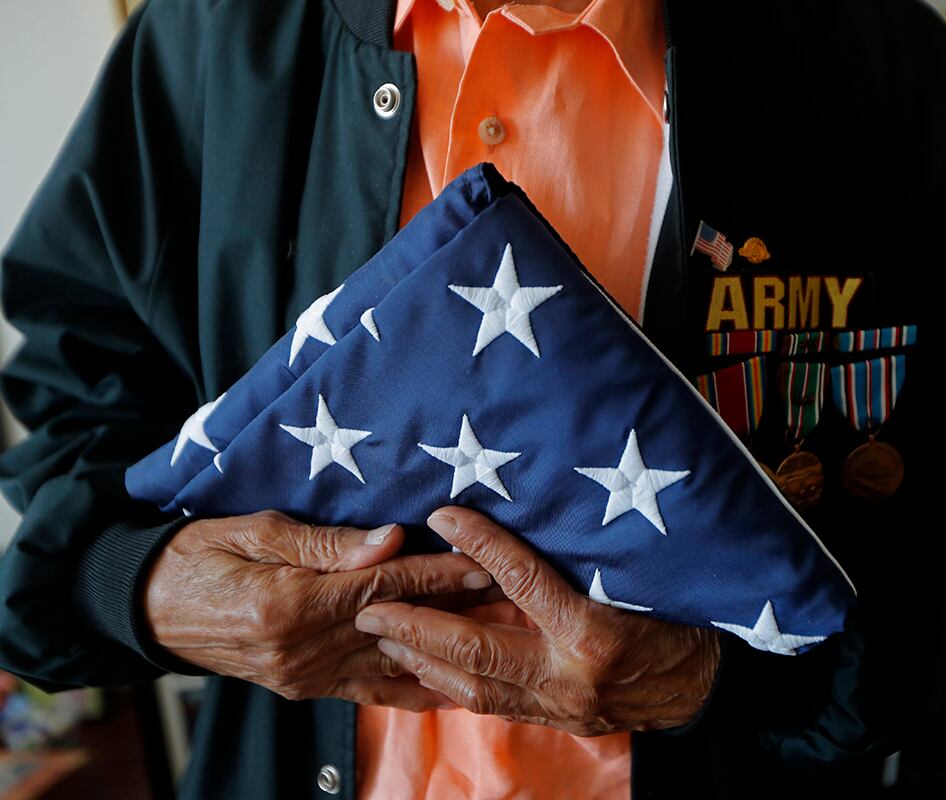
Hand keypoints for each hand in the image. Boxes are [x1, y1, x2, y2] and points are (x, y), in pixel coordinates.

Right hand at [143, 509, 494, 707]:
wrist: (149, 607)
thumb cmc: (198, 553)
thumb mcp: (253, 530)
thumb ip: (324, 541)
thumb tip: (388, 540)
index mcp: (288, 603)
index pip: (381, 586)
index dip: (436, 573)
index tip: (484, 562)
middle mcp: (300, 649)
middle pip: (397, 626)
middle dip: (457, 611)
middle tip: (511, 600)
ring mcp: (302, 677)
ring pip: (390, 662)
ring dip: (446, 649)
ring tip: (498, 637)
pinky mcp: (302, 689)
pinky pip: (366, 692)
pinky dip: (409, 689)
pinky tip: (452, 688)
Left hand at [355, 507, 719, 735]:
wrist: (708, 687)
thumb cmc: (682, 620)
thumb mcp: (642, 580)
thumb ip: (585, 559)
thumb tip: (530, 518)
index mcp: (594, 631)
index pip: (523, 579)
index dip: (480, 544)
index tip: (441, 515)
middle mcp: (570, 674)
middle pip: (478, 647)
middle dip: (418, 626)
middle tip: (370, 605)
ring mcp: (561, 705)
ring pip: (475, 685)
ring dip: (423, 660)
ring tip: (382, 637)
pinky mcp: (558, 720)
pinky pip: (494, 705)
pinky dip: (453, 686)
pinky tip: (425, 670)